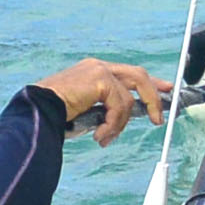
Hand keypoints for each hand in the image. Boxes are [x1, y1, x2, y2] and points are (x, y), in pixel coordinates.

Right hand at [36, 57, 170, 143]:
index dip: (151, 82)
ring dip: (120, 124)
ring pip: (128, 99)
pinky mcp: (99, 79)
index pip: (130, 73)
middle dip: (153, 97)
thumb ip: (107, 109)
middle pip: (139, 76)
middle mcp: (98, 67)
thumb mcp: (88, 111)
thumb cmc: (57, 116)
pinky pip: (120, 106)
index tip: (167, 90)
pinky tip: (99, 134)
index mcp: (95, 71)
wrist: (38, 113)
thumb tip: (124, 120)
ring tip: (105, 137)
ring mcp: (99, 71)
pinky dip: (113, 124)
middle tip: (159, 118)